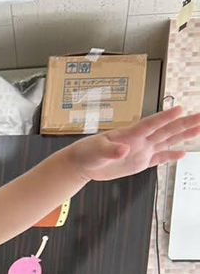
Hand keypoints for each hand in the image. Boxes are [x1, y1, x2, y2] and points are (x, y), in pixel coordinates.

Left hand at [70, 106, 199, 181]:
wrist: (84, 163)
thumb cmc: (88, 152)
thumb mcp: (97, 151)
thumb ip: (111, 150)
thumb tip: (124, 150)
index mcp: (130, 134)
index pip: (151, 124)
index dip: (165, 117)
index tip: (179, 109)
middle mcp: (140, 140)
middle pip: (166, 130)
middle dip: (184, 123)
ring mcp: (142, 150)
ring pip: (167, 141)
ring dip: (183, 135)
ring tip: (199, 129)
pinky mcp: (140, 161)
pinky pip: (159, 157)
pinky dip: (171, 156)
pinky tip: (183, 153)